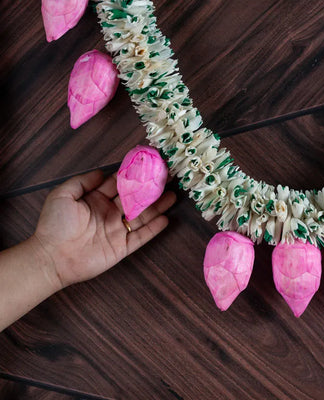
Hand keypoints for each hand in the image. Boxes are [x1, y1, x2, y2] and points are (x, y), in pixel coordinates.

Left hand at [33, 170, 175, 288]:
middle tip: (166, 178)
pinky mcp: (122, 247)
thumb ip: (82, 181)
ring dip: (157, 207)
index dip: (133, 175)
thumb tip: (102, 172)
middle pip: (135, 199)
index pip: (118, 184)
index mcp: (96, 200)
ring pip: (142, 216)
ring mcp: (117, 231)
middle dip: (150, 189)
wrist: (52, 258)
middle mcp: (109, 213)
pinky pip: (141, 237)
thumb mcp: (62, 195)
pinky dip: (153, 229)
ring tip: (172, 195)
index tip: (147, 165)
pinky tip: (165, 219)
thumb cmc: (54, 225)